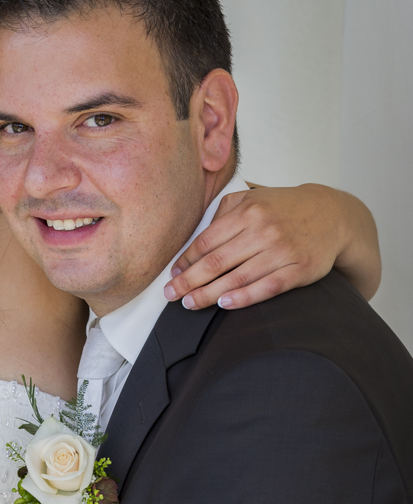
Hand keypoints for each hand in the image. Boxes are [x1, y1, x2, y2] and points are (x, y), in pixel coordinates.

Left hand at [163, 184, 380, 310]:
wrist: (332, 215)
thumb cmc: (286, 209)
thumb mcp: (253, 199)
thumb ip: (224, 214)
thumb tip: (195, 242)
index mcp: (248, 211)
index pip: (207, 240)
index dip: (186, 260)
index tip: (173, 273)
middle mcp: (264, 230)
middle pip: (217, 262)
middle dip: (189, 281)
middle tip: (171, 295)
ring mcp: (282, 250)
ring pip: (237, 277)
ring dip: (209, 294)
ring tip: (190, 304)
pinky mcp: (299, 269)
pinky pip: (266, 287)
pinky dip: (244, 297)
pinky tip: (224, 304)